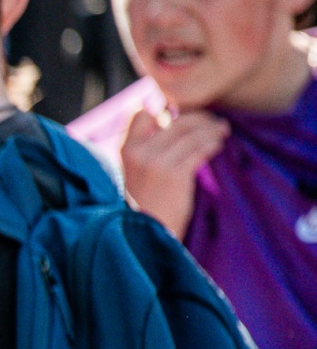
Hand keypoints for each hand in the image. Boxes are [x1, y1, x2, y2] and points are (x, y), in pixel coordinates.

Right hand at [120, 106, 227, 237]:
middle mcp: (140, 154)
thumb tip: (164, 124)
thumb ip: (144, 152)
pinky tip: (218, 144)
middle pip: (175, 122)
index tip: (181, 117)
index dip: (163, 113)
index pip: (142, 114)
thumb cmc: (141, 207)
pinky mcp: (175, 176)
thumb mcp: (132, 175)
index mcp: (126, 151)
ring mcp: (157, 164)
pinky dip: (212, 144)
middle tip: (213, 122)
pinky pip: (199, 150)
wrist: (141, 236)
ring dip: (211, 129)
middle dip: (199, 118)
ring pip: (191, 134)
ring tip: (222, 130)